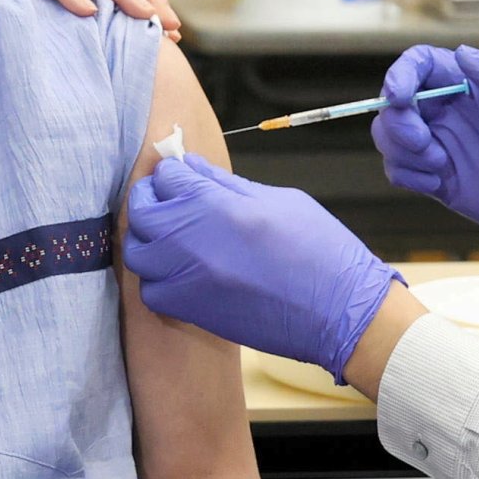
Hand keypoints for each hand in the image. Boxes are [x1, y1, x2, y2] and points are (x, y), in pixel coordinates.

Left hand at [123, 155, 397, 380]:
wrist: (340, 312)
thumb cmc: (320, 249)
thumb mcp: (279, 200)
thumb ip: (227, 183)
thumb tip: (191, 166)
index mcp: (218, 205)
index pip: (167, 177)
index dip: (172, 172)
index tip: (180, 176)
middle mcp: (192, 241)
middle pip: (141, 212)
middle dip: (150, 199)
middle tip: (166, 199)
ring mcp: (187, 279)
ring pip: (138, 252)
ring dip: (148, 239)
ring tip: (171, 236)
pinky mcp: (191, 311)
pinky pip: (151, 291)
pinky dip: (157, 279)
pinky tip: (179, 272)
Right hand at [372, 45, 478, 262]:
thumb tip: (460, 54)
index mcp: (475, 86)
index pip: (421, 65)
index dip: (400, 75)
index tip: (400, 98)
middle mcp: (454, 112)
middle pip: (396, 103)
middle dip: (396, 121)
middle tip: (424, 144)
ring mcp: (445, 146)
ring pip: (390, 136)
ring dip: (400, 149)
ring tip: (438, 166)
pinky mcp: (440, 180)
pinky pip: (399, 170)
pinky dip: (406, 174)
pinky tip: (438, 183)